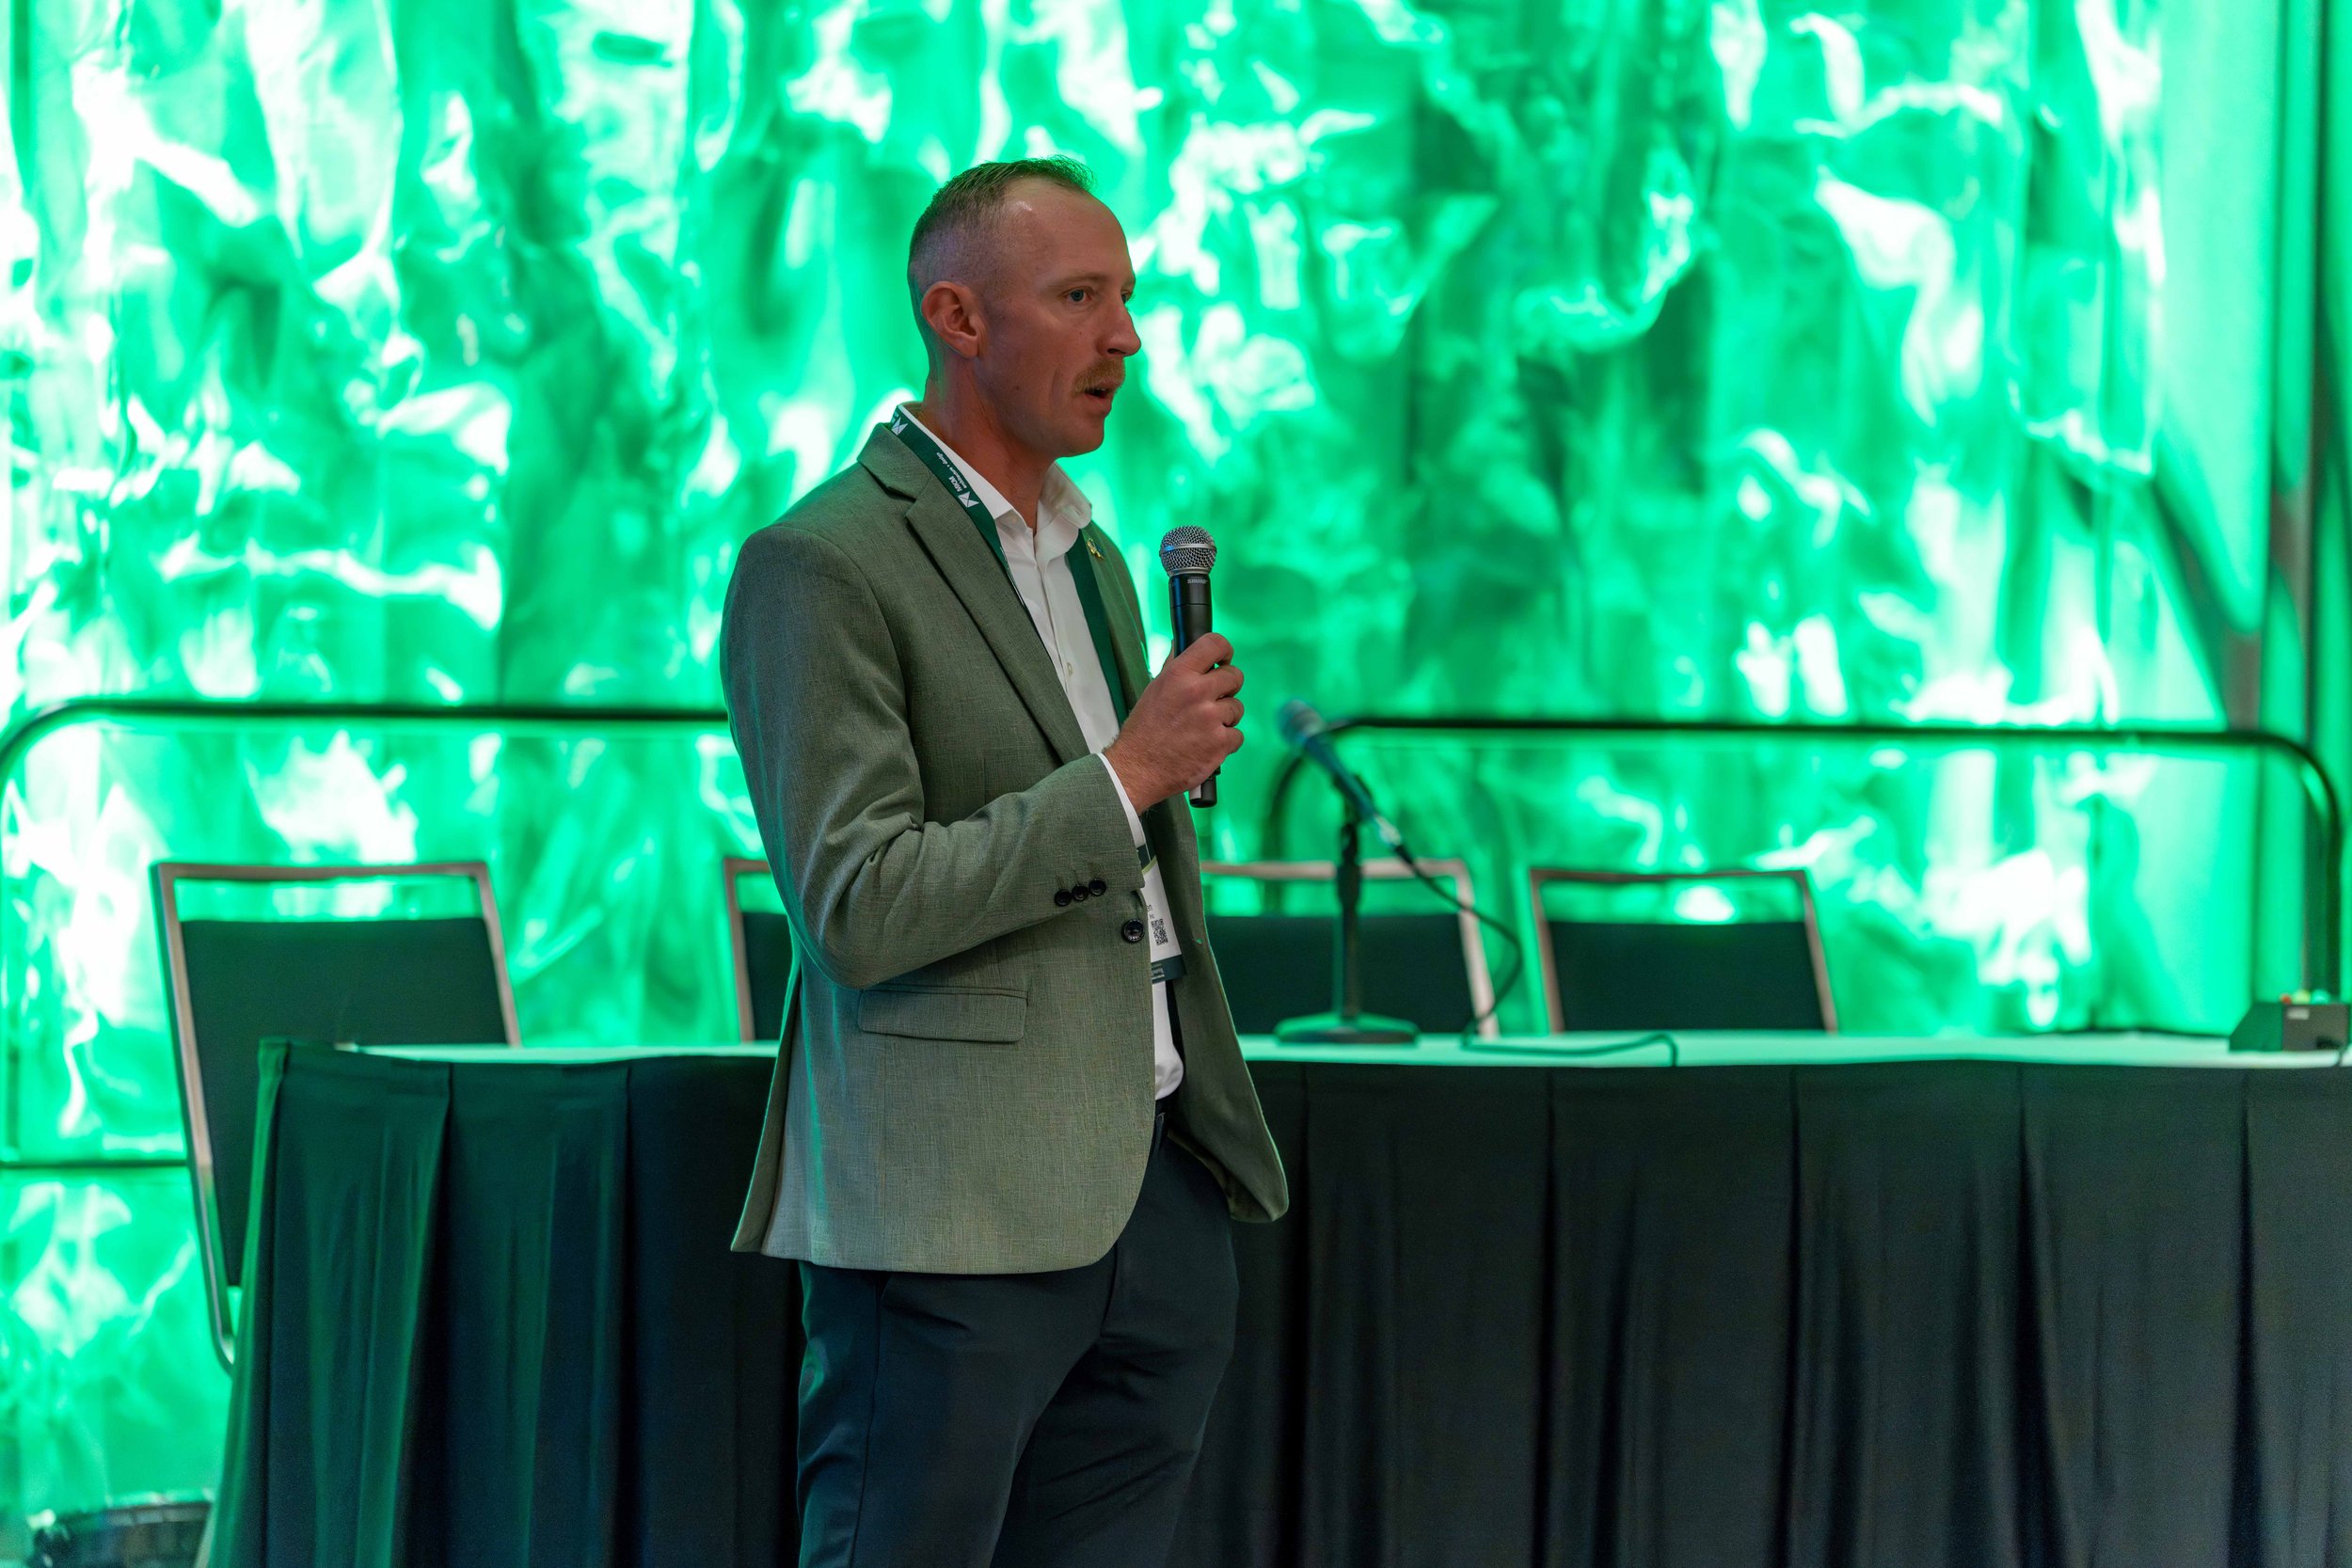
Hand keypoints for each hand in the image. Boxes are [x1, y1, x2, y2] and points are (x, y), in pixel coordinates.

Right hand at [1104, 634, 1244, 809]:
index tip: (1224, 659)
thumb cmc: (1144, 731)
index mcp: (1179, 674)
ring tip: (1204, 728)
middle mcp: (1197, 692)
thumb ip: (1175, 668)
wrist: (1138, 769)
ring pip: (1237, 708)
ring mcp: (1211, 718)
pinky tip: (1207, 745)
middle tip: (1214, 700)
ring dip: (1226, 717)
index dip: (1224, 651)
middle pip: (1235, 676)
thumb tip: (1181, 645)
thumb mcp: (1155, 690)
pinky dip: (1226, 742)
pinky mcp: (1221, 743)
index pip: (1214, 644)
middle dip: (1228, 687)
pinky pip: (1237, 735)